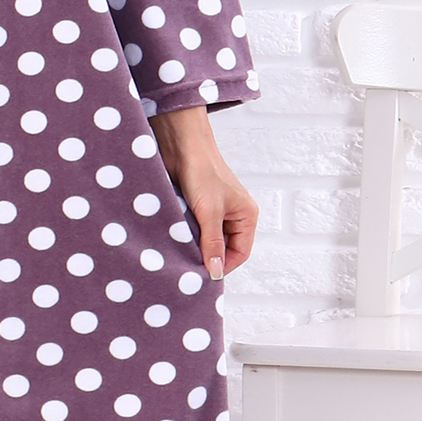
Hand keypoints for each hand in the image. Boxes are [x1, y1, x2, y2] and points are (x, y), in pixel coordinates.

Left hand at [149, 104, 257, 281]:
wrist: (180, 144)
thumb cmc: (201, 170)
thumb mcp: (209, 212)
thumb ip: (213, 243)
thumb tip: (214, 272)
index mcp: (246, 215)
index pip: (240, 253)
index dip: (222, 267)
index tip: (202, 276)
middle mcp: (234, 215)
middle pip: (224, 249)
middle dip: (207, 258)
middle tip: (188, 269)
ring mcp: (215, 211)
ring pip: (207, 240)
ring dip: (194, 247)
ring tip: (179, 255)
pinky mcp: (198, 206)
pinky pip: (194, 230)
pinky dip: (185, 236)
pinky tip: (175, 240)